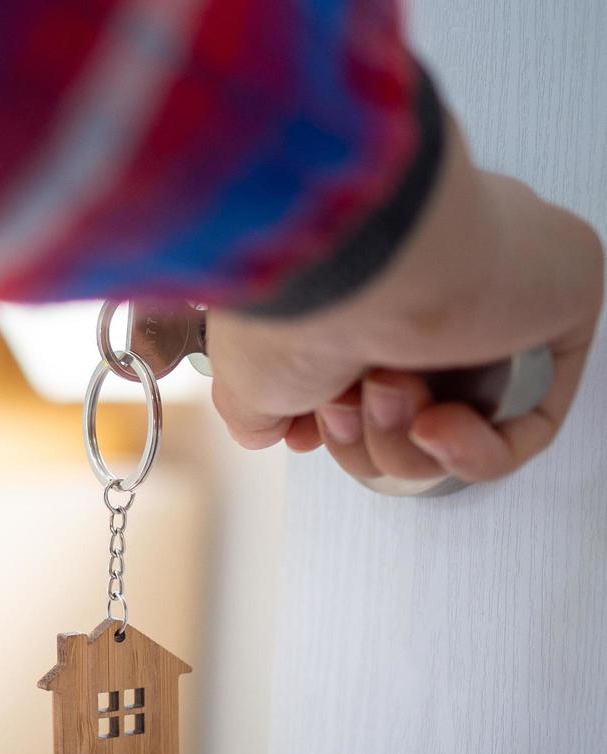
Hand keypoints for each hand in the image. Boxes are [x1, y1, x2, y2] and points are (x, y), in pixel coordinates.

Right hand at [205, 116, 603, 484]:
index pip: (357, 378)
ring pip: (460, 423)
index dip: (333, 429)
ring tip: (389, 392)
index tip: (304, 431)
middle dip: (366, 437)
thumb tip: (269, 428)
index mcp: (359, 284)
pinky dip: (475, 451)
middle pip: (405, 414)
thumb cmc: (306, 294)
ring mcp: (489, 298)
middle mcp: (425, 285)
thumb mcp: (243, 370)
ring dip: (407, 440)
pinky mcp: (556, 308)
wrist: (363, 257)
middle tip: (342, 407)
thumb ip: (256, 407)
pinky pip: (527, 423)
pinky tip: (435, 425)